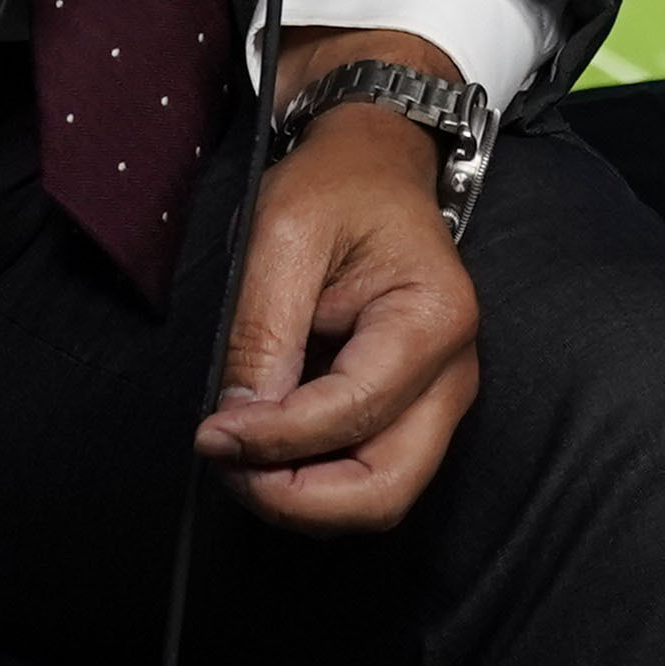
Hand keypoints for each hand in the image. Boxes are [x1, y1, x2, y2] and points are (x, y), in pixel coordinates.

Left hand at [201, 30, 485, 532]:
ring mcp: (440, 400)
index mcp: (434, 318)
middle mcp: (454, 373)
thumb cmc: (337, 186)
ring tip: (239, 460)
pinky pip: (369, 477)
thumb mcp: (283, 232)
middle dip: (297, 499)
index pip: (352, 412)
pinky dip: (314, 484)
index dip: (274, 440)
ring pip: (380, 498)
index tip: (210, 432)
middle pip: (386, 489)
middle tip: (227, 467)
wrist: (374, 165)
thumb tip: (238, 424)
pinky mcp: (414, 413)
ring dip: (303, 500)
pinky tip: (266, 450)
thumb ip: (263, 329)